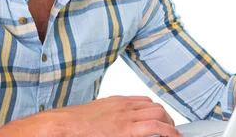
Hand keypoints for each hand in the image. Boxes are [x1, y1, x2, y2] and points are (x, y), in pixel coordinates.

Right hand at [0, 96, 180, 136]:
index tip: (159, 118)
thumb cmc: (75, 123)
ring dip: (168, 124)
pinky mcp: (126, 129)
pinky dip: (168, 132)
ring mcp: (126, 116)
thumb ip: (107, 116)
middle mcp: (124, 106)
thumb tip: (110, 125)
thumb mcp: (95, 114)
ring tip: (172, 134)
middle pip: (154, 106)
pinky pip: (155, 127)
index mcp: (116, 102)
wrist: (64, 124)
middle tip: (169, 128)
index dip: (154, 110)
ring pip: (158, 113)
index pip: (143, 101)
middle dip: (165, 117)